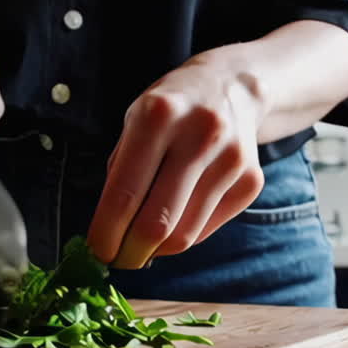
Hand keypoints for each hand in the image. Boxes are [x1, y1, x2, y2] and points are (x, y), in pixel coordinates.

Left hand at [88, 49, 267, 268]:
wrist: (232, 87)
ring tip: (141, 245)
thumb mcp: (134, 121)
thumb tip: (108, 233)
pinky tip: (174, 221)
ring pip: (184, 235)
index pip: (125, 194)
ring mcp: (231, 160)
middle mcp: (200, 135)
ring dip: (156, 251)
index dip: (106, 233)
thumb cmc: (171, 108)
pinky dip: (184, 235)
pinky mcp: (250, 181)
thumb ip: (120, 172)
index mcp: (158, 115)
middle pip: (157, 223)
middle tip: (118, 260)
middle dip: (130, 253)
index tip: (96, 252)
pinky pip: (207, 229)